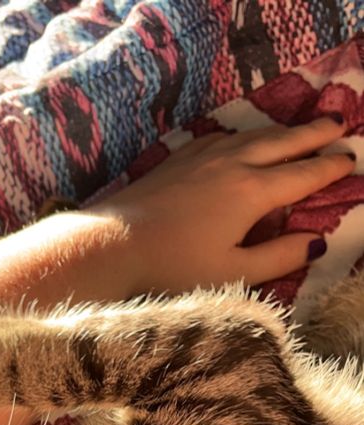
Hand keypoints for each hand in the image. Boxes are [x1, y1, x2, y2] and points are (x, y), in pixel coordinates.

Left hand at [90, 116, 354, 293]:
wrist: (112, 245)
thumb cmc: (172, 268)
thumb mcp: (232, 273)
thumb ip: (279, 257)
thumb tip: (317, 243)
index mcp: (252, 193)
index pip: (302, 175)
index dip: (329, 168)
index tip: (349, 160)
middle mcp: (232, 164)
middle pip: (282, 142)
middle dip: (313, 134)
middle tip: (337, 125)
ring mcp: (202, 156)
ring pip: (252, 135)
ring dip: (281, 131)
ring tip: (299, 131)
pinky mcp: (179, 158)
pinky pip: (224, 136)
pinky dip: (245, 135)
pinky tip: (242, 141)